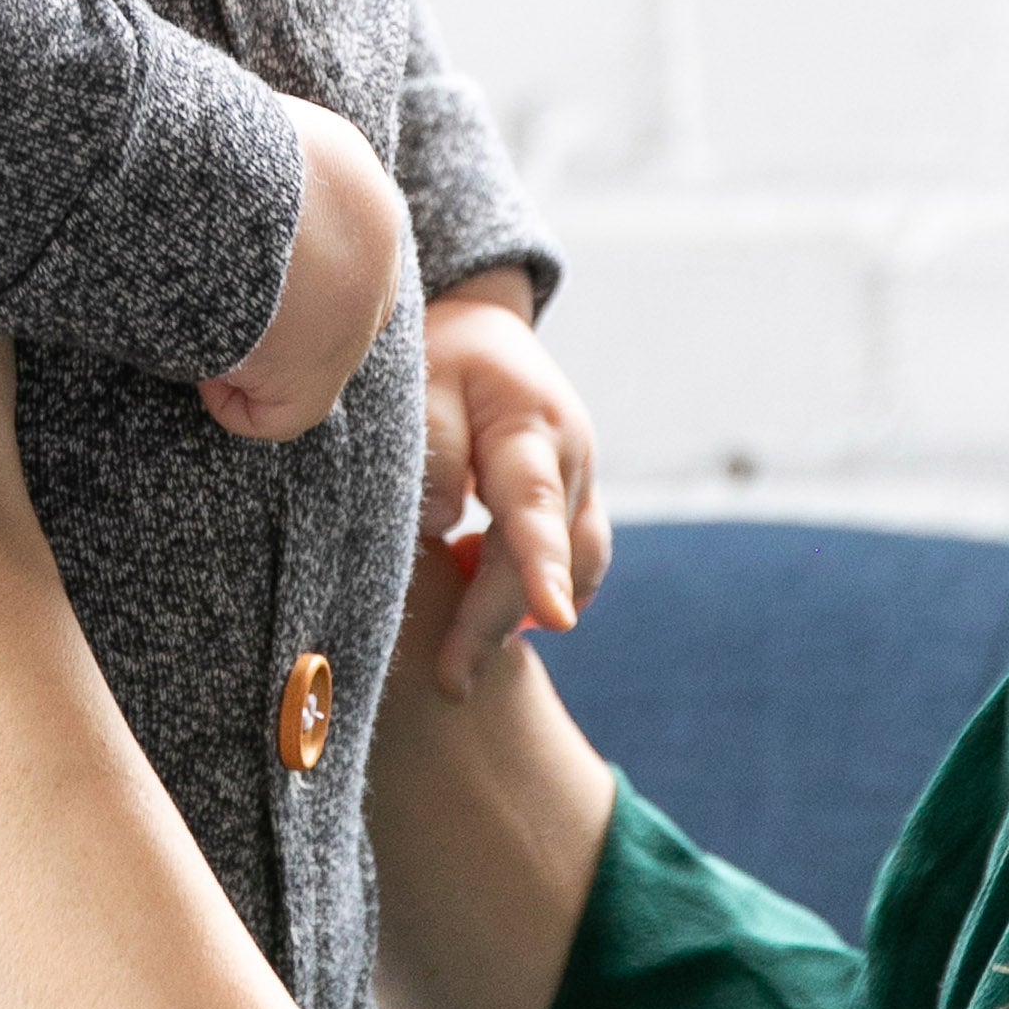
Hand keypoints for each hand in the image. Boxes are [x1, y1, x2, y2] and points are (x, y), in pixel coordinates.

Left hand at [419, 276, 604, 680]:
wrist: (480, 326)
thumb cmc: (441, 353)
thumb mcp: (425, 380)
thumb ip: (433, 451)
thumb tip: (442, 524)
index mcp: (531, 425)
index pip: (538, 506)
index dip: (544, 567)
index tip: (553, 621)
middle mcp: (572, 460)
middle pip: (547, 555)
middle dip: (499, 620)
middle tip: (452, 681)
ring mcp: (582, 485)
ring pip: (574, 567)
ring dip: (523, 614)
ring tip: (466, 659)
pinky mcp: (574, 506)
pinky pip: (570, 563)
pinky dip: (534, 594)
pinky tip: (484, 611)